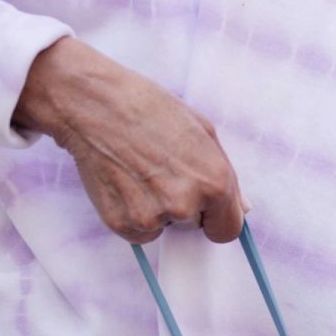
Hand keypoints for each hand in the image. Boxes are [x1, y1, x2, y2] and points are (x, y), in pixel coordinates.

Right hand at [13, 36, 248, 244]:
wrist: (93, 104)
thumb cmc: (149, 109)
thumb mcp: (202, 131)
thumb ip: (225, 174)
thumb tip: (242, 208)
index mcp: (215, 183)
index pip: (228, 230)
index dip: (216, 218)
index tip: (205, 208)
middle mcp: (186, 205)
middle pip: (195, 227)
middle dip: (186, 206)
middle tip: (164, 171)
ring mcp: (152, 217)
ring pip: (164, 227)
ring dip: (156, 208)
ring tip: (140, 170)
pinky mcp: (122, 224)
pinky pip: (138, 231)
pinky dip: (132, 213)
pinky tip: (124, 181)